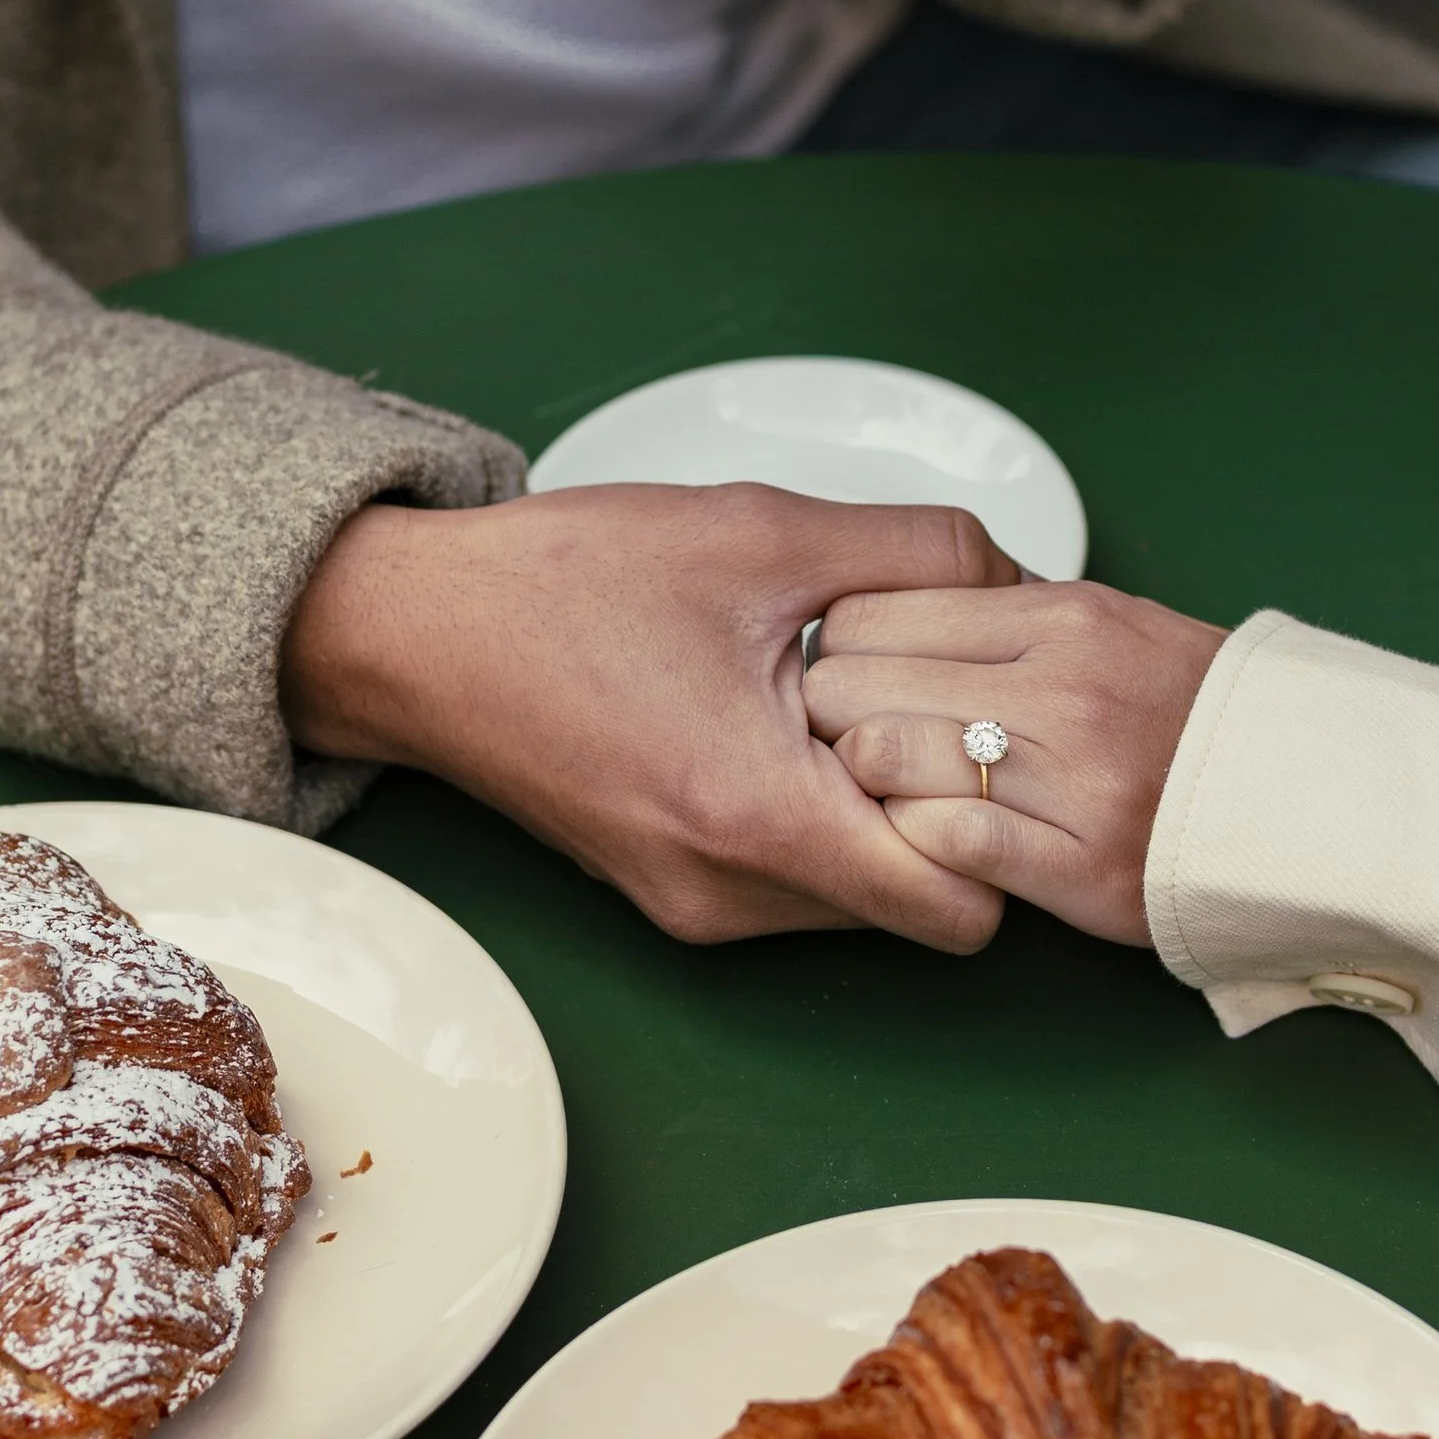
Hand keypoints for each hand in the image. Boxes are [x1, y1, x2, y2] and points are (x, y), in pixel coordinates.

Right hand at [281, 485, 1020, 950]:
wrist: (416, 633)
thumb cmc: (569, 581)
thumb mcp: (766, 530)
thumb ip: (921, 554)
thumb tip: (1023, 579)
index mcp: (758, 814)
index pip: (960, 905)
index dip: (997, 816)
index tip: (990, 729)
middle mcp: (727, 892)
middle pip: (918, 906)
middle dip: (943, 808)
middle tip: (927, 696)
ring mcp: (694, 908)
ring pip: (856, 899)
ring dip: (875, 811)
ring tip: (841, 700)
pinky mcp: (669, 897)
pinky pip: (792, 886)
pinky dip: (816, 817)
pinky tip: (784, 723)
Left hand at [801, 581, 1226, 944]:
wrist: (1313, 794)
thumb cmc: (1194, 711)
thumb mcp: (1106, 623)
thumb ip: (1001, 617)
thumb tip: (884, 608)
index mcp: (1059, 615)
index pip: (868, 613)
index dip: (839, 652)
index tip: (855, 679)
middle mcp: (1062, 687)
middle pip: (853, 686)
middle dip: (831, 720)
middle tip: (853, 744)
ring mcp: (1074, 777)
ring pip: (882, 759)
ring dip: (868, 784)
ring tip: (894, 795)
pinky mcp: (1082, 866)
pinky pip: (946, 841)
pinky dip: (918, 842)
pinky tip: (933, 841)